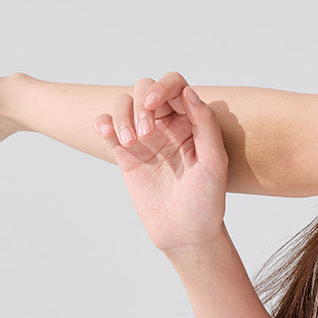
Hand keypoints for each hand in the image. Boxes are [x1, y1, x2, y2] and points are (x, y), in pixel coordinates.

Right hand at [94, 74, 228, 255]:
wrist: (185, 232)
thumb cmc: (206, 199)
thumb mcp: (213, 162)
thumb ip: (205, 124)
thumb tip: (187, 91)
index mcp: (192, 121)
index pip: (175, 85)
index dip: (162, 87)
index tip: (153, 104)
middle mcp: (168, 124)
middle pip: (145, 89)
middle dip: (140, 105)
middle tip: (145, 134)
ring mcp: (145, 137)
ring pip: (123, 104)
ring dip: (121, 115)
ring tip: (129, 142)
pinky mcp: (126, 153)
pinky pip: (108, 126)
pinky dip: (103, 123)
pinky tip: (107, 134)